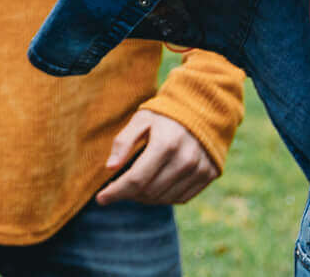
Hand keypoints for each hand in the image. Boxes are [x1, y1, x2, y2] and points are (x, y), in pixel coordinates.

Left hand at [97, 110, 220, 206]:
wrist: (203, 109)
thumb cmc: (164, 115)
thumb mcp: (140, 120)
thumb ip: (123, 142)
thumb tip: (110, 168)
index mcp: (165, 144)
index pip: (136, 179)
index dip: (116, 192)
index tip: (101, 199)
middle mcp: (184, 160)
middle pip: (149, 192)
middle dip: (128, 193)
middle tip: (118, 186)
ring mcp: (199, 169)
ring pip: (164, 198)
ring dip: (145, 197)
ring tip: (136, 185)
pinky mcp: (208, 176)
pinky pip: (181, 198)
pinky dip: (164, 197)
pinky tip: (155, 186)